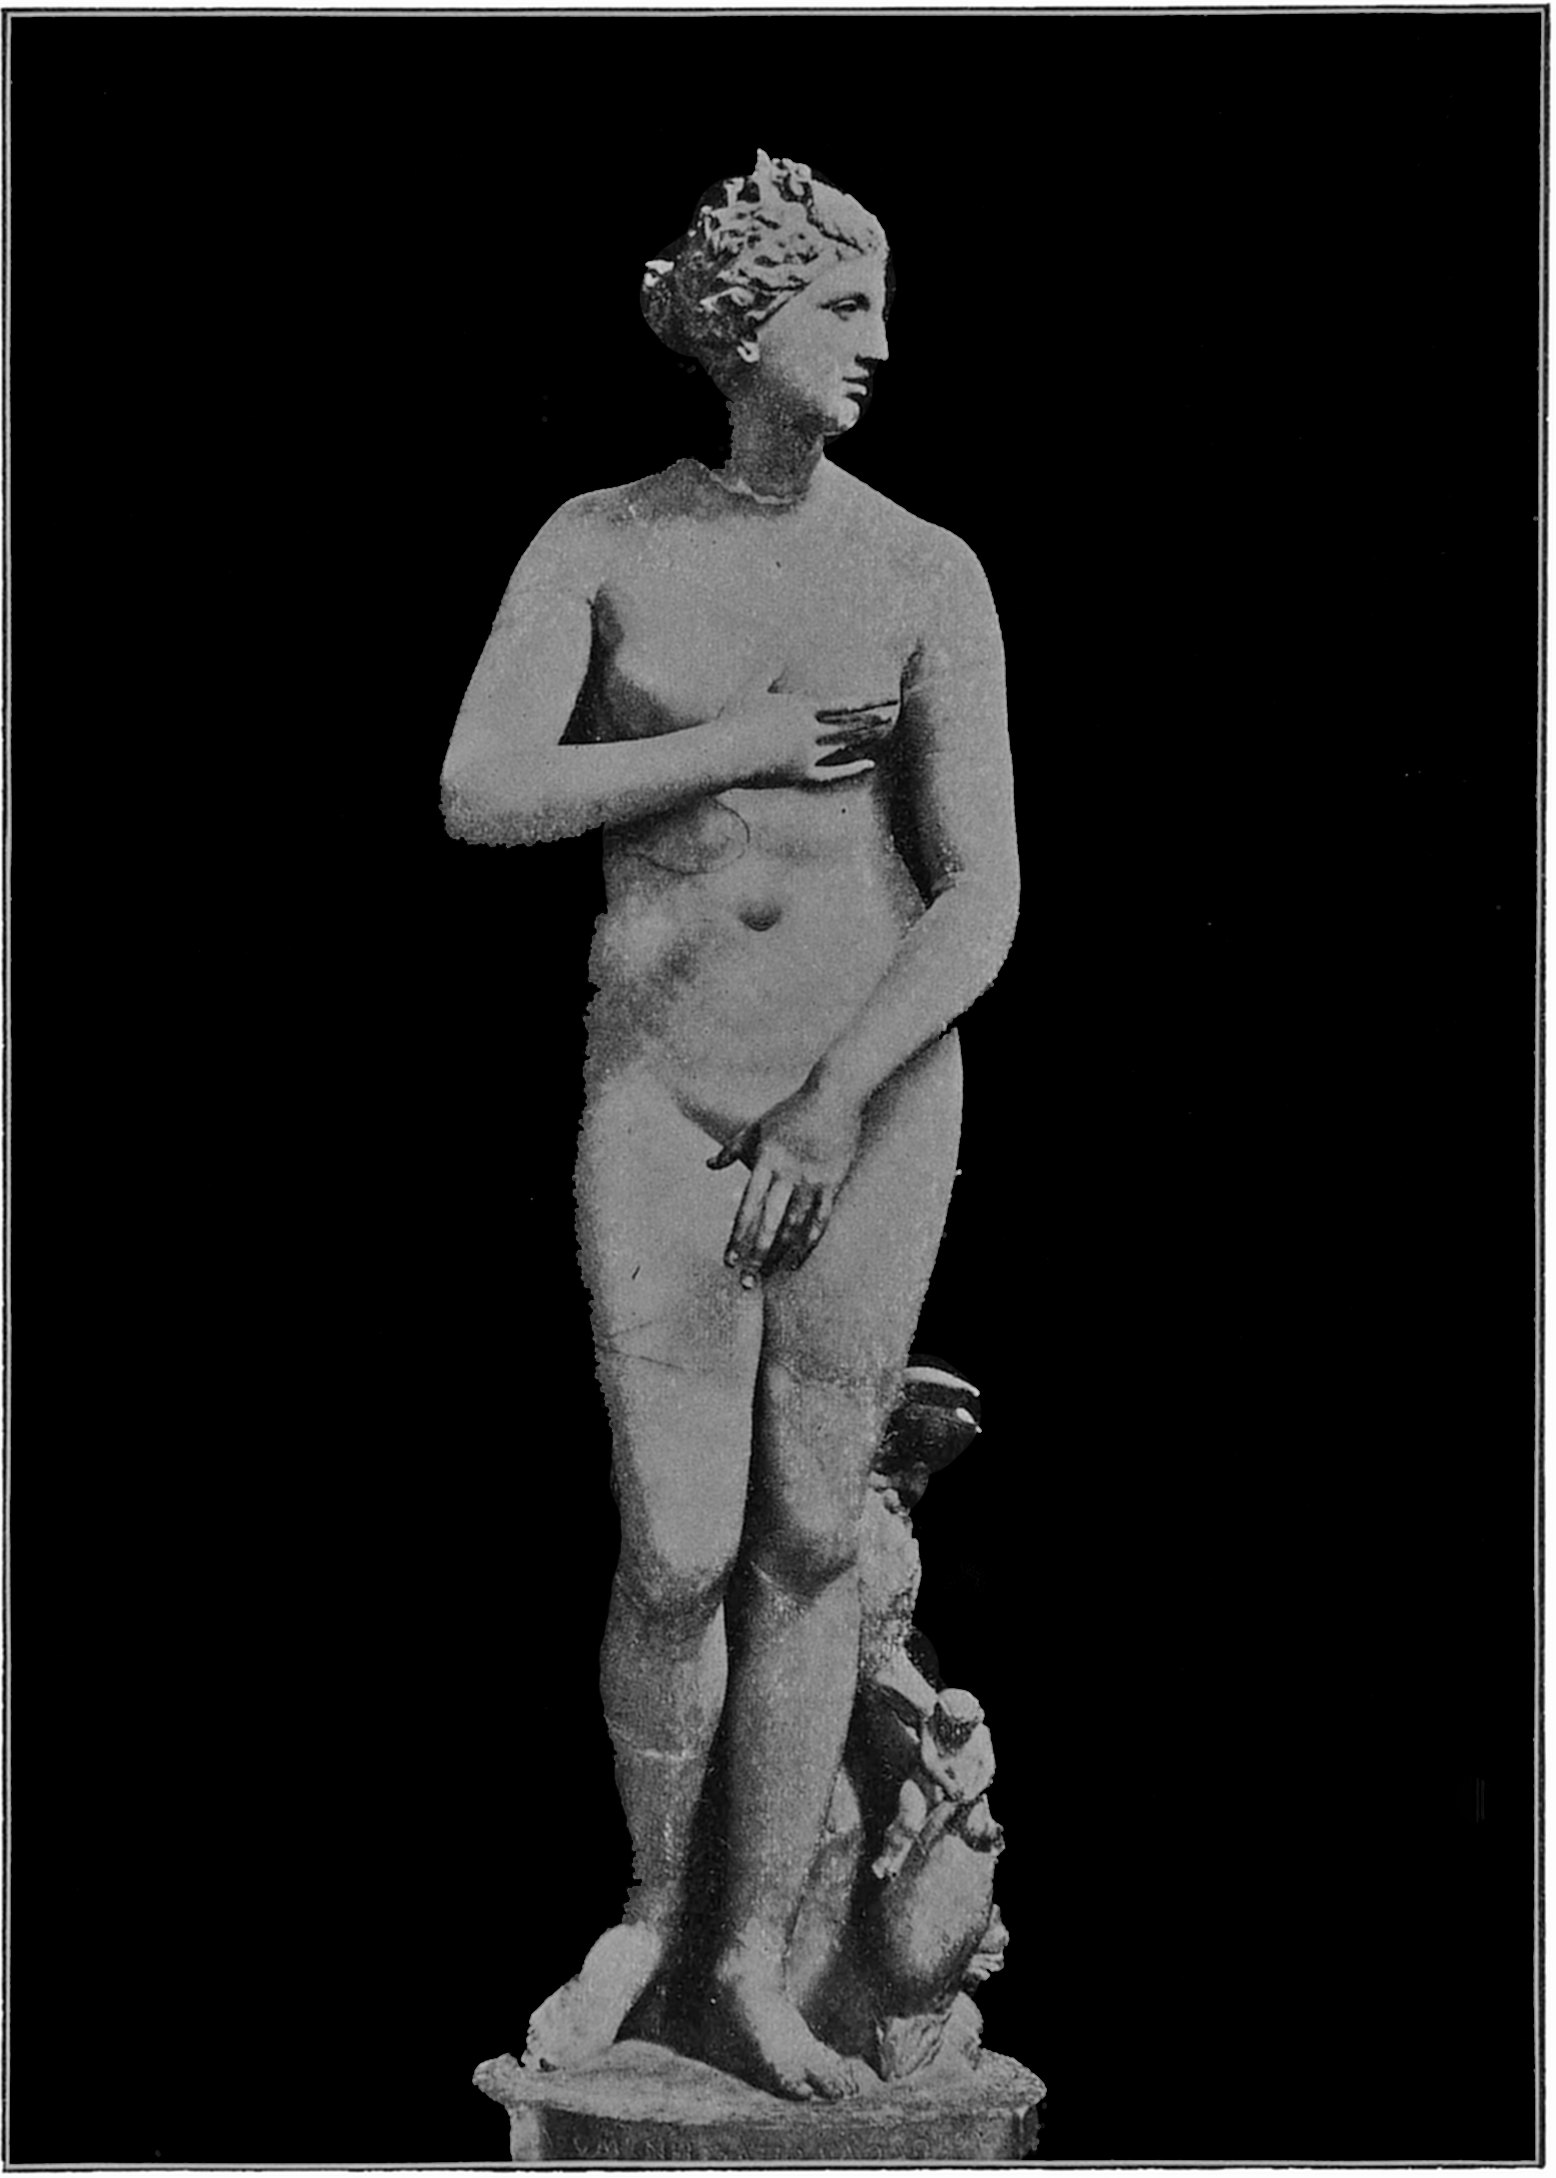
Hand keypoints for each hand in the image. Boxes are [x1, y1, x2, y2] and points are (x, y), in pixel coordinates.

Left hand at [707, 1080, 863, 1283]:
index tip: (729, 1260)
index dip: (738, 1235)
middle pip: (769, 1221)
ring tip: (770, 1275)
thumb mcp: (757, 1126)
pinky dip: (809, 1242)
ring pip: (794, 1225)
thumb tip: (709, 1164)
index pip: (748, 1205)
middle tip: (747, 1281)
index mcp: (766, 1160)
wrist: (833, 1095)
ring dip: (781, 1253)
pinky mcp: (833, 1181)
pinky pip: (820, 1219)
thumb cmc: (791, 1111)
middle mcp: (787, 1172)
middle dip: (757, 1254)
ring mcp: (812, 1178)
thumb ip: (732, 1149)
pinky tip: (797, 1261)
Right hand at [719, 683, 899, 787]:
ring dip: (863, 737)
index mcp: (802, 709)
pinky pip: (832, 773)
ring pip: (843, 745)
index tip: (887, 697)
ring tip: (882, 732)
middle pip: (848, 724)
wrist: (727, 752)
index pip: (843, 704)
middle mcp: (811, 731)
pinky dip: (851, 768)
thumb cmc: (735, 720)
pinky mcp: (801, 774)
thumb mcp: (750, 691)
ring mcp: (808, 754)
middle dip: (871, 717)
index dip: (867, 701)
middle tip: (891, 712)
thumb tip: (776, 654)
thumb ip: (766, 673)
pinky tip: (867, 764)